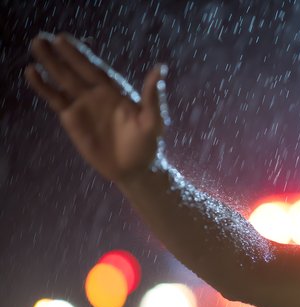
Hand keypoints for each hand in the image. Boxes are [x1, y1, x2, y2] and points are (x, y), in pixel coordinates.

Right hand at [25, 32, 168, 183]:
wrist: (134, 168)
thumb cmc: (147, 143)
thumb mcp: (153, 120)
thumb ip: (152, 96)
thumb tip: (159, 68)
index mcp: (115, 90)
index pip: (94, 67)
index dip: (80, 54)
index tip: (63, 38)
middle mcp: (96, 94)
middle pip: (74, 70)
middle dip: (58, 54)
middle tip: (42, 37)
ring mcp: (82, 105)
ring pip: (62, 80)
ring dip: (49, 64)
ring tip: (35, 45)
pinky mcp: (71, 119)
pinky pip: (55, 99)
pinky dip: (44, 87)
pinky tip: (32, 73)